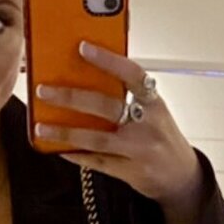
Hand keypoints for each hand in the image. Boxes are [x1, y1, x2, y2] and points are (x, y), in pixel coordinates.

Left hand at [33, 41, 202, 208]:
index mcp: (154, 102)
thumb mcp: (153, 111)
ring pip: (97, 138)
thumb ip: (128, 97)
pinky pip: (97, 162)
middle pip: (105, 106)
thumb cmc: (162, 136)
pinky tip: (58, 148)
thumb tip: (87, 78)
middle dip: (71, 97)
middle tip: (44, 91)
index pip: (131, 74)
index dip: (108, 60)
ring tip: (41, 127)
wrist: (182, 175)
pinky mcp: (130, 172)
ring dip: (65, 132)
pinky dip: (76, 155)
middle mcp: (148, 124)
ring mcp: (139, 150)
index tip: (82, 47)